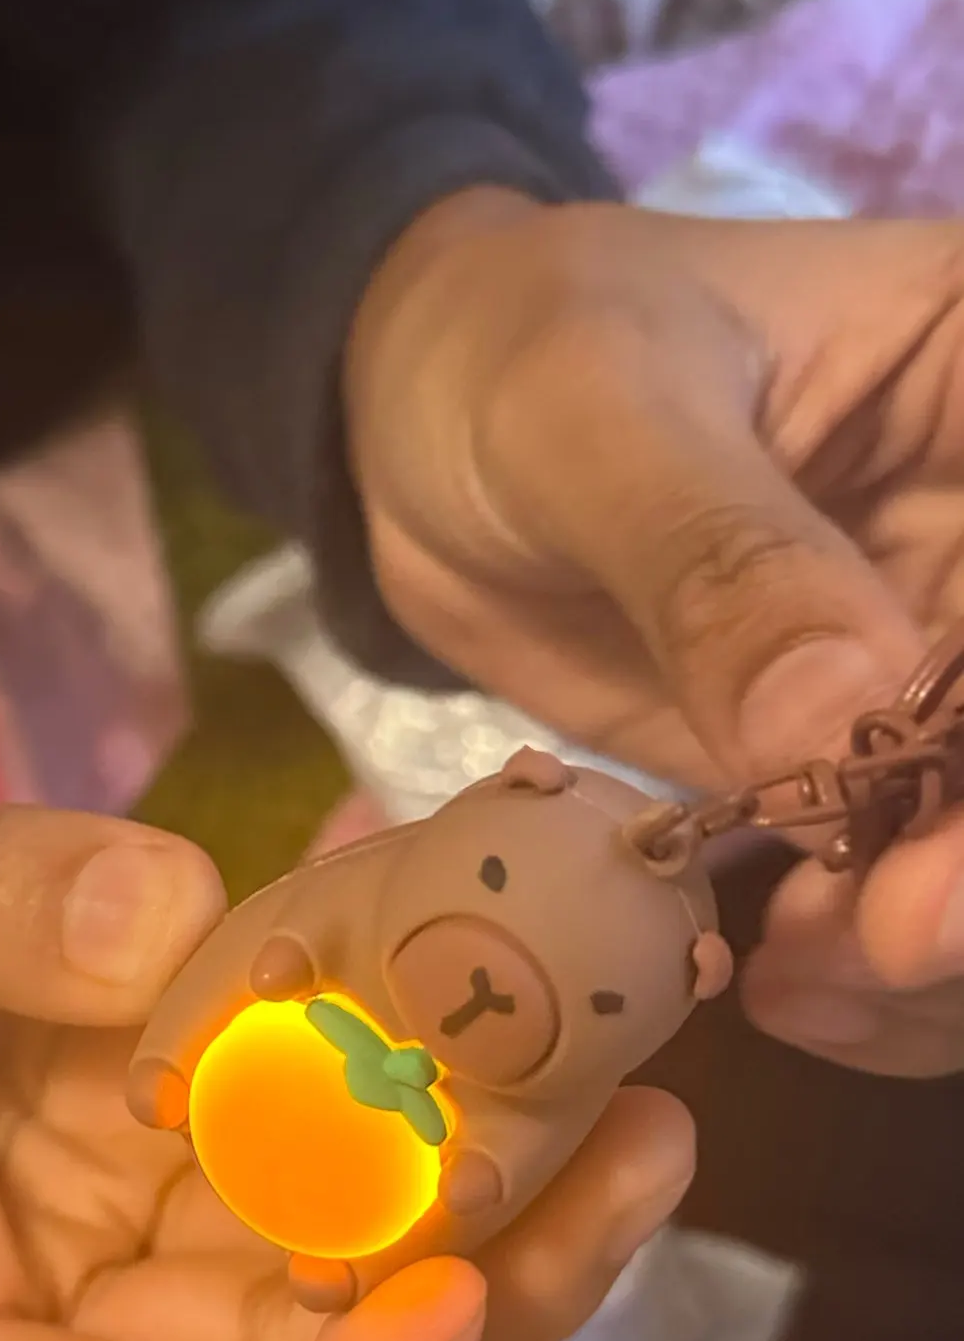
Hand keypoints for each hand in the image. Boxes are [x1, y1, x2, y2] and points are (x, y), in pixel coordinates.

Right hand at [0, 714, 695, 1340]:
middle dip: (472, 1299)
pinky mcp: (173, 1102)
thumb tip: (162, 926)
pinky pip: (320, 1114)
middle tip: (631, 1156)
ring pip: (333, 1257)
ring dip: (492, 1190)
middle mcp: (44, 1299)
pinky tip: (517, 977)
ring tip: (635, 1085)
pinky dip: (419, 1068)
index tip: (444, 1316)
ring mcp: (121, 1201)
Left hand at [347, 188, 963, 1069]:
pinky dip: (870, 966)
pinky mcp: (862, 759)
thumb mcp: (589, 411)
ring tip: (795, 981)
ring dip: (936, 953)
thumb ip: (714, 557)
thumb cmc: (512, 354)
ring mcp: (940, 659)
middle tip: (867, 952)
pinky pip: (907, 885)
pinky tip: (781, 987)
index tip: (920, 890)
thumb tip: (840, 722)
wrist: (428, 429)